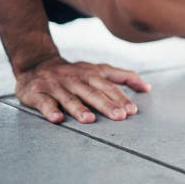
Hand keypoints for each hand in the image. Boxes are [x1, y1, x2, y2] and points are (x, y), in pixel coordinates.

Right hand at [14, 56, 151, 123]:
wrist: (37, 64)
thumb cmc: (75, 72)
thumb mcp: (99, 70)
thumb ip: (124, 77)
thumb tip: (147, 88)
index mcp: (91, 74)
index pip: (109, 86)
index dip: (121, 98)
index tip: (131, 110)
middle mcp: (75, 80)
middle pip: (92, 93)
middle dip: (106, 104)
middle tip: (118, 116)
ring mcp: (56, 86)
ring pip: (69, 98)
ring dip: (79, 109)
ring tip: (89, 119)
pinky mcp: (37, 93)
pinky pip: (44, 103)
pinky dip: (50, 110)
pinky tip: (57, 119)